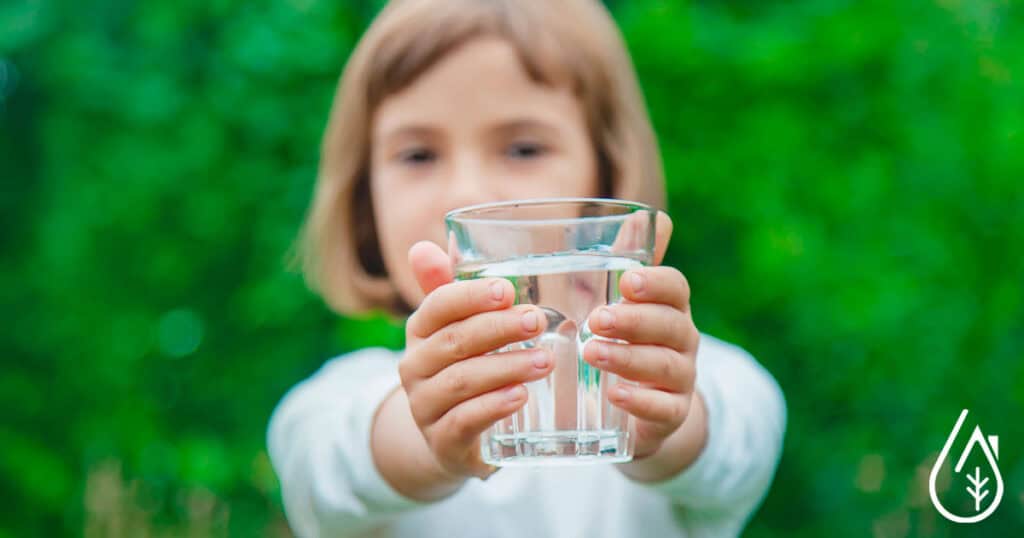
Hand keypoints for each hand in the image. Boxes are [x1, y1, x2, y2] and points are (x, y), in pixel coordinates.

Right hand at [397, 241, 552, 479]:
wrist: (450, 439)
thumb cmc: (464, 369)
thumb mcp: (459, 329)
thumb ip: (452, 288)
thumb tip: (426, 244)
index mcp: (420, 331)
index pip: (437, 306)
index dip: (470, 296)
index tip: (508, 290)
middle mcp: (415, 367)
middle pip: (454, 341)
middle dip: (498, 328)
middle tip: (538, 321)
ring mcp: (424, 407)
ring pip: (462, 381)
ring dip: (506, 367)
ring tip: (545, 360)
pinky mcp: (442, 442)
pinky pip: (464, 421)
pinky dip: (494, 406)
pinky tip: (521, 395)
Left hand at [582, 212, 699, 457]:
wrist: (639, 406)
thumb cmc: (623, 340)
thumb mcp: (617, 301)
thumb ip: (625, 263)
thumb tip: (639, 217)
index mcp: (669, 307)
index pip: (676, 288)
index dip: (657, 283)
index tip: (629, 281)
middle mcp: (682, 340)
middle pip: (671, 325)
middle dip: (636, 320)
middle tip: (598, 318)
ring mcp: (680, 379)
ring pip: (666, 366)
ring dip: (629, 358)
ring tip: (593, 352)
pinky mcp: (670, 415)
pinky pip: (664, 409)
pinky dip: (640, 401)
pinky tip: (614, 394)